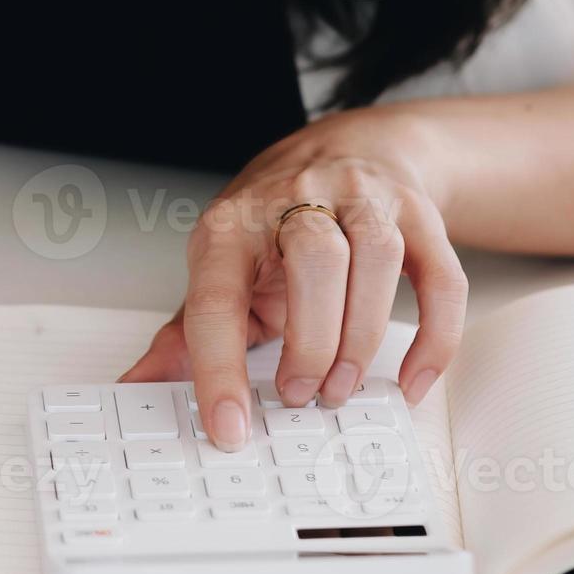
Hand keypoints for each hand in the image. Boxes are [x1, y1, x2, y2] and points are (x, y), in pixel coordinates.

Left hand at [120, 109, 466, 449]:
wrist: (348, 149)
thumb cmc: (276, 224)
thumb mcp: (221, 269)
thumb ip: (185, 333)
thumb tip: (134, 386)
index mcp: (233, 224)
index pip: (218, 294)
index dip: (219, 366)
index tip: (228, 424)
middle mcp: (299, 199)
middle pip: (314, 259)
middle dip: (309, 342)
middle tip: (300, 397)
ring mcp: (364, 200)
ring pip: (376, 258)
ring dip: (361, 337)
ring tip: (341, 388)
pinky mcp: (418, 215)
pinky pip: (440, 276)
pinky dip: (433, 337)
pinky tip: (411, 378)